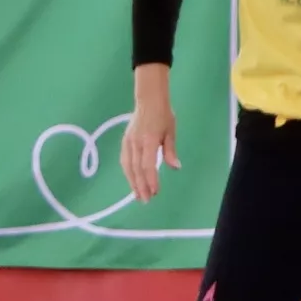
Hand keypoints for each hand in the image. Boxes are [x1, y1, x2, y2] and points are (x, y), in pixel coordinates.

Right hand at [121, 70, 179, 205]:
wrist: (148, 100)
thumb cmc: (163, 115)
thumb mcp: (170, 132)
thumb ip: (170, 151)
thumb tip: (175, 167)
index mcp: (149, 140)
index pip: (148, 165)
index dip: (150, 180)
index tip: (154, 192)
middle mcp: (136, 143)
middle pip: (136, 169)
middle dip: (141, 186)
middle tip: (145, 200)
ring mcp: (128, 142)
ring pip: (128, 167)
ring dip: (132, 182)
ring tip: (137, 194)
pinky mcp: (125, 141)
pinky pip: (124, 160)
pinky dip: (128, 172)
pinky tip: (132, 180)